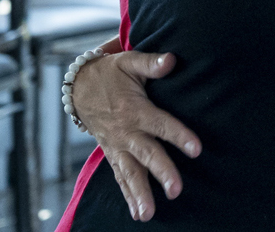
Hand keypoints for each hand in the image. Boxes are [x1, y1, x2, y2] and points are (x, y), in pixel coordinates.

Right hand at [71, 49, 202, 221]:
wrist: (77, 88)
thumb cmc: (109, 73)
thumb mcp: (128, 61)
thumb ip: (151, 63)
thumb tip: (172, 60)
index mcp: (135, 109)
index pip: (161, 124)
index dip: (179, 135)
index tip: (197, 149)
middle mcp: (126, 132)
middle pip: (146, 154)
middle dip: (161, 172)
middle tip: (176, 190)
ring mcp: (117, 146)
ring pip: (130, 172)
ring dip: (139, 193)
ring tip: (149, 214)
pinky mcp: (111, 154)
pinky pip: (119, 177)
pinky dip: (128, 196)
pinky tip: (138, 213)